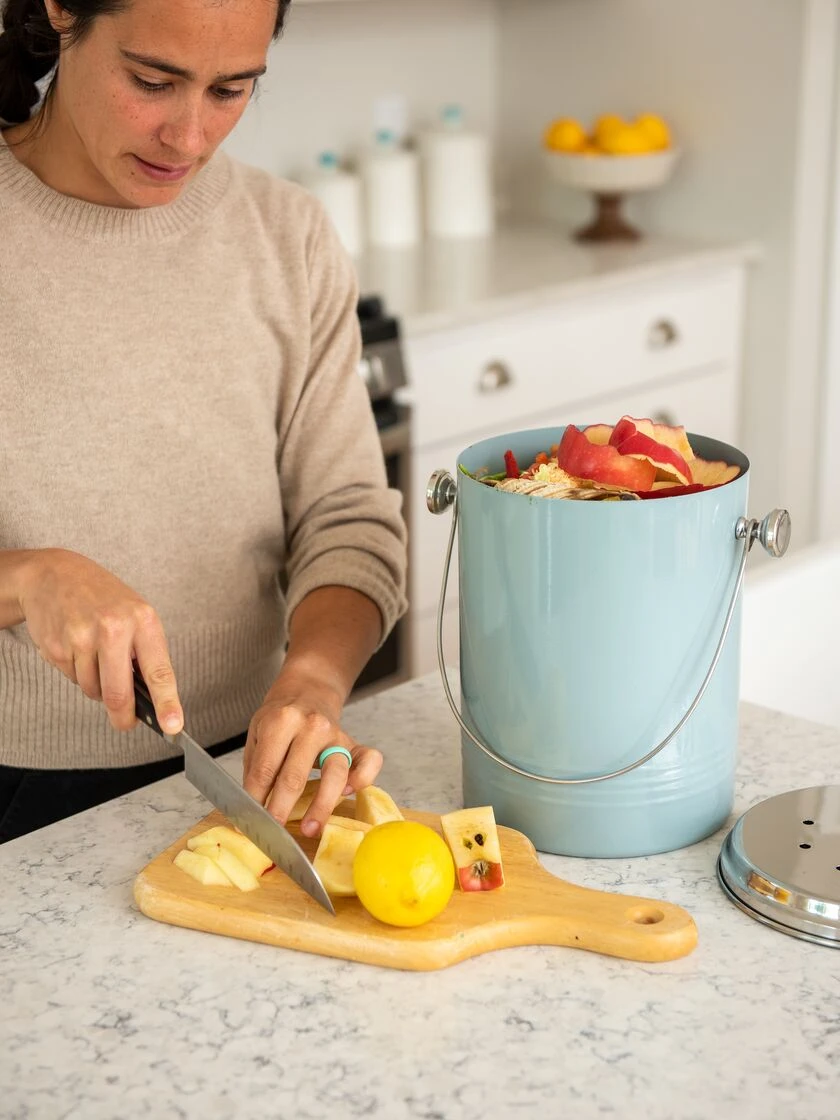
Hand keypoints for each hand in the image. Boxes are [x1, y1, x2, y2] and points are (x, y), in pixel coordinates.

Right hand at [17, 548, 182, 733]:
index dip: (167, 703)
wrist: (55, 574)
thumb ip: (144, 653)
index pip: (159, 671)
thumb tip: (151, 701)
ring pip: (93, 690)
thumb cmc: (103, 598)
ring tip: (95, 656)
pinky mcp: (56, 646)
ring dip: (96, 686)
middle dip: (123, 716)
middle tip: (125, 723)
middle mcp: (113, 628)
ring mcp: (81, 637)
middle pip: (118, 693)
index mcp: (143, 620)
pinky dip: (76, 673)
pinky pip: (72, 679)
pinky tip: (76, 647)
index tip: (173, 726)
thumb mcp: (135, 614)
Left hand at [243, 676, 382, 837]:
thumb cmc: (279, 718)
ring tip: (311, 828)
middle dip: (281, 809)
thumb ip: (257, 768)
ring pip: (334, 773)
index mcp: (281, 721)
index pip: (265, 769)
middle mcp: (311, 725)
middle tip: (273, 833)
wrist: (307, 689)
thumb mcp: (258, 734)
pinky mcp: (353, 742)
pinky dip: (363, 778)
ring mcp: (336, 734)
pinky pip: (369, 760)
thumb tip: (252, 809)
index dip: (255, 800)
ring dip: (321, 806)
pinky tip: (350, 793)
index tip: (249, 823)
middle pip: (295, 775)